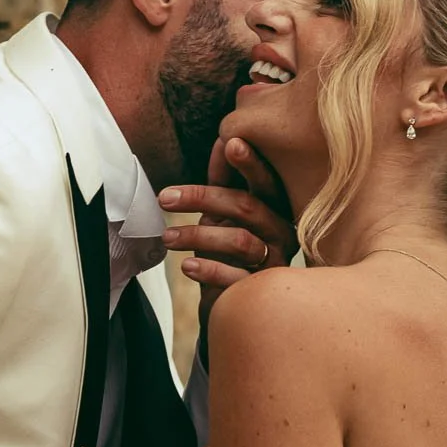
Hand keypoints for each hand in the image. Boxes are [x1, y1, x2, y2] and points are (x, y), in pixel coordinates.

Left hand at [160, 138, 295, 352]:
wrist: (233, 305)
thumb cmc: (229, 252)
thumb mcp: (224, 215)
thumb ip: (225, 181)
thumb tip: (223, 140)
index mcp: (276, 209)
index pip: (266, 182)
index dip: (249, 163)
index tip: (229, 142)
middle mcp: (282, 234)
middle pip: (246, 207)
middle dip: (202, 197)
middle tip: (165, 197)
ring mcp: (274, 264)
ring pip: (240, 241)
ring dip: (197, 235)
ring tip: (167, 238)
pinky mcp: (260, 293)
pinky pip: (236, 278)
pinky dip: (208, 269)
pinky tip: (187, 267)